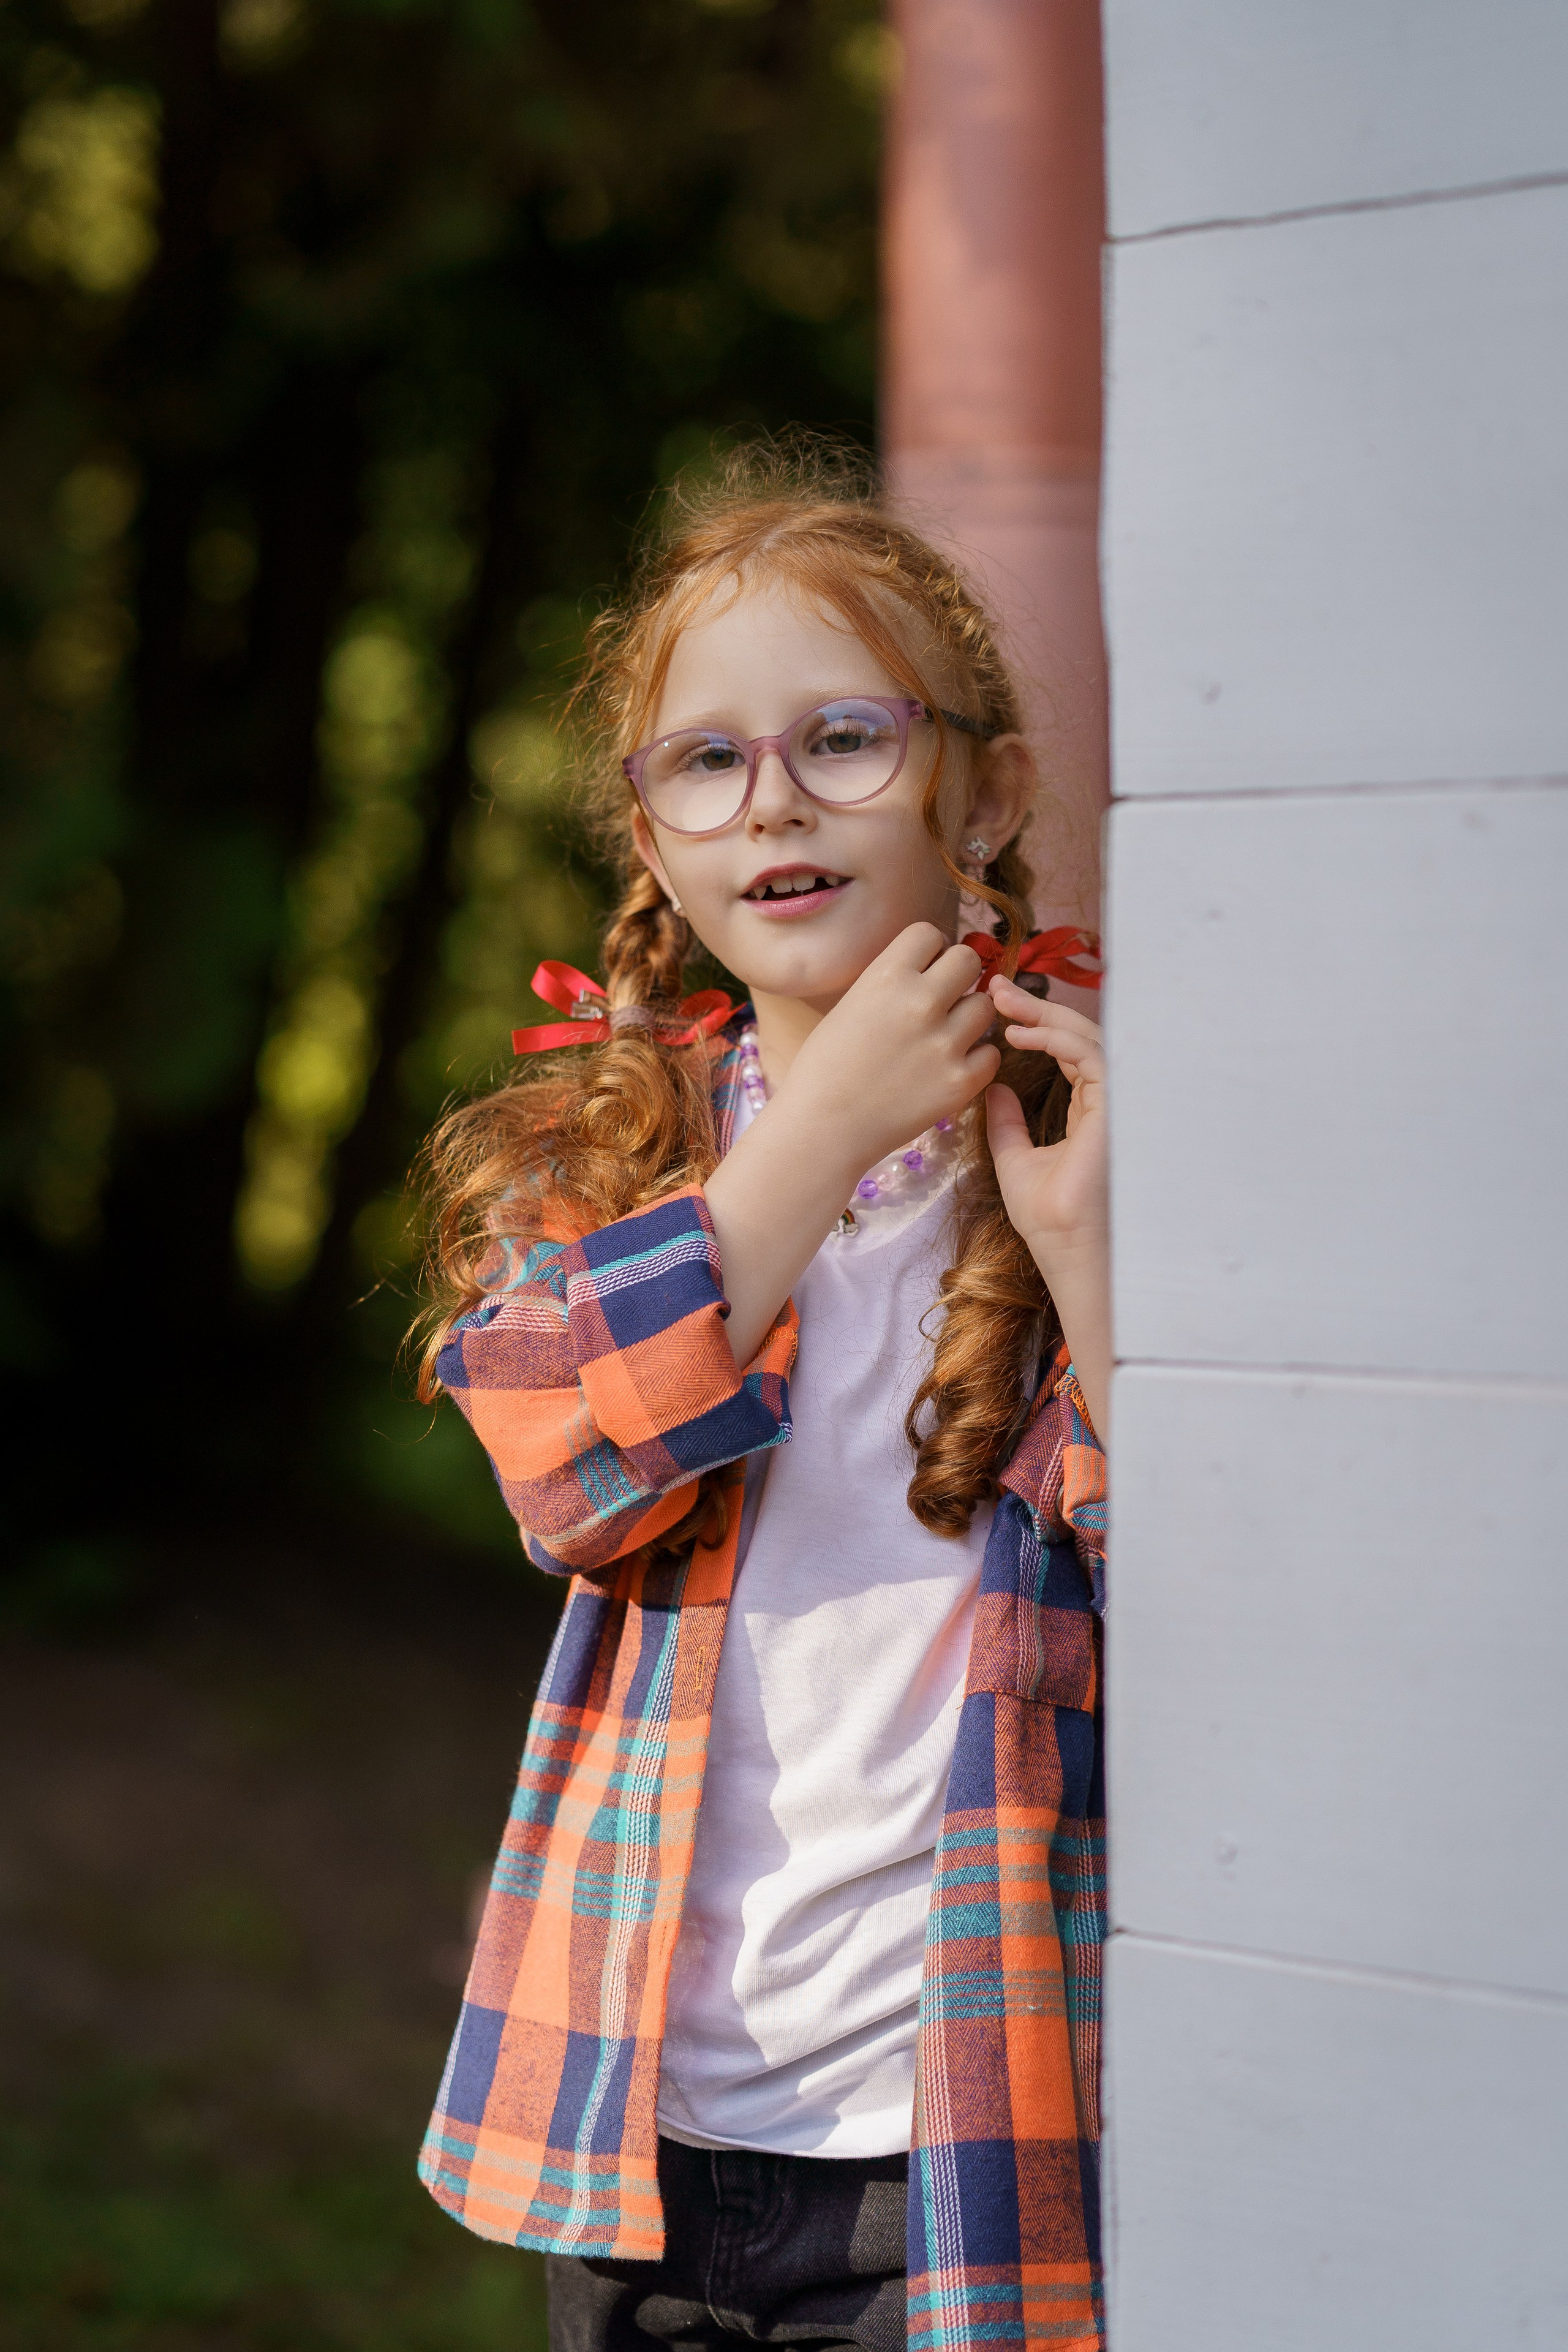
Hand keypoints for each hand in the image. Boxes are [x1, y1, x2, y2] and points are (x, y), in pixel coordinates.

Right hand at [779, 923, 998, 1170]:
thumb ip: (891, 983)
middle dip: (958, 976)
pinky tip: (949, 1068)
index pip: (930, 933)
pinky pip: (991, 1054)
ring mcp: (945, 1043)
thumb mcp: (850, 1006)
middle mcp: (921, 1002)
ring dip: (969, 1017)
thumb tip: (927, 968)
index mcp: (886, 976)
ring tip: (945, 1036)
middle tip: (943, 999)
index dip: (928, 952)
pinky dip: (975, 1060)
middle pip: (968, 960)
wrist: (823, 1128)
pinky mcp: (960, 1082)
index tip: (922, 971)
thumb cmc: (824, 1068)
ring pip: (986, 1006)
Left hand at [983, 976, 1106, 1251]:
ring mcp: (1115, 1102)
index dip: (1034, 1024)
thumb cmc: (1047, 1216)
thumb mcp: (1014, 1158)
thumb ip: (1007, 1124)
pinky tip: (1021, 1033)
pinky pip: (1091, 1054)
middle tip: (996, 988)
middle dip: (1038, 1006)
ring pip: (1087, 1037)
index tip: (996, 1009)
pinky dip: (1056, 1038)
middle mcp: (1105, 1101)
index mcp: (1088, 1110)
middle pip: (1077, 1036)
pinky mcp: (1116, 1107)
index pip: (1066, 1052)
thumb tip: (994, 1088)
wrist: (1064, 1248)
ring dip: (1044, 1014)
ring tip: (1001, 1003)